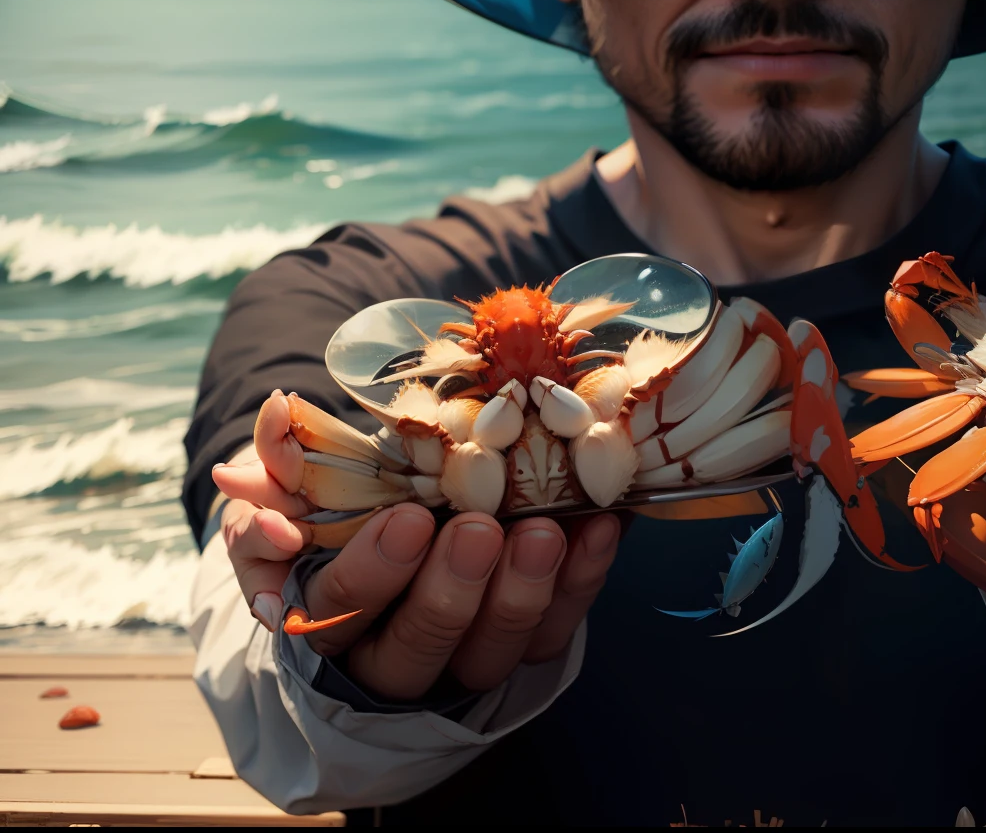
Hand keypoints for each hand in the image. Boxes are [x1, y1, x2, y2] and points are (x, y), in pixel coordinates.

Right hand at [214, 391, 620, 699]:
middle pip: (416, 648)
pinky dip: (581, 580)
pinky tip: (600, 527)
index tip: (406, 517)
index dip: (370, 572)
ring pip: (490, 653)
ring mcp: (462, 658)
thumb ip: (269, 475)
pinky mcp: (524, 645)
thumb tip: (237, 474)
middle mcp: (389, 656)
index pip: (336, 611)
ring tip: (545, 529)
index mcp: (322, 618)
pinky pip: (556, 629)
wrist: (401, 515)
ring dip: (523, 592)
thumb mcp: (292, 486)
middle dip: (449, 591)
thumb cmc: (337, 507)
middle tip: (479, 528)